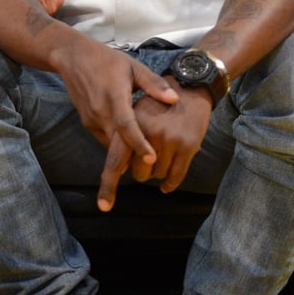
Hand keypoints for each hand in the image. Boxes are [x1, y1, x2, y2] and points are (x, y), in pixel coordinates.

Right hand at [52, 37, 178, 210]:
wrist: (72, 57)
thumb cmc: (106, 60)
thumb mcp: (132, 66)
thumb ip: (152, 84)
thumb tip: (174, 99)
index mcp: (114, 98)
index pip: (127, 125)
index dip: (139, 142)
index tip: (151, 158)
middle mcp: (100, 113)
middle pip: (111, 149)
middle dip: (110, 177)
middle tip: (107, 204)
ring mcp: (91, 120)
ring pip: (110, 147)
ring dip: (122, 161)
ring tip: (139, 176)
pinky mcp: (87, 122)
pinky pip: (105, 140)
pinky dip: (117, 149)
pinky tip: (130, 151)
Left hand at [98, 84, 210, 210]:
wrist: (189, 88)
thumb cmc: (157, 103)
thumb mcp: (135, 112)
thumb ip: (124, 138)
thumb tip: (119, 168)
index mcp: (131, 125)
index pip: (116, 161)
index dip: (108, 185)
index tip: (104, 206)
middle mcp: (148, 134)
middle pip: (138, 174)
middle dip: (141, 171)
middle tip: (148, 156)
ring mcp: (169, 140)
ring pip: (157, 176)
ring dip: (157, 172)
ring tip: (162, 153)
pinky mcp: (188, 146)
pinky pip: (176, 176)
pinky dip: (170, 184)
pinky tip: (166, 186)